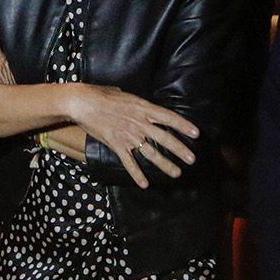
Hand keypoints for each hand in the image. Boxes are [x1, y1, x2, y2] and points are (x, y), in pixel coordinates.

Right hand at [66, 85, 197, 188]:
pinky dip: (137, 174)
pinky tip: (145, 184)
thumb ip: (137, 103)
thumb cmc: (102, 95)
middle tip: (192, 159)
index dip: (184, 126)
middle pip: (165, 138)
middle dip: (180, 150)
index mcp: (143, 108)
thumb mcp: (125, 94)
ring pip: (151, 153)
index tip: (196, 134)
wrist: (83, 102)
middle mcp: (139, 122)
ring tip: (176, 173)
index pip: (169, 117)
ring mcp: (129, 135)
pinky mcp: (116, 144)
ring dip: (165, 165)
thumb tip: (142, 106)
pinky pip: (129, 162)